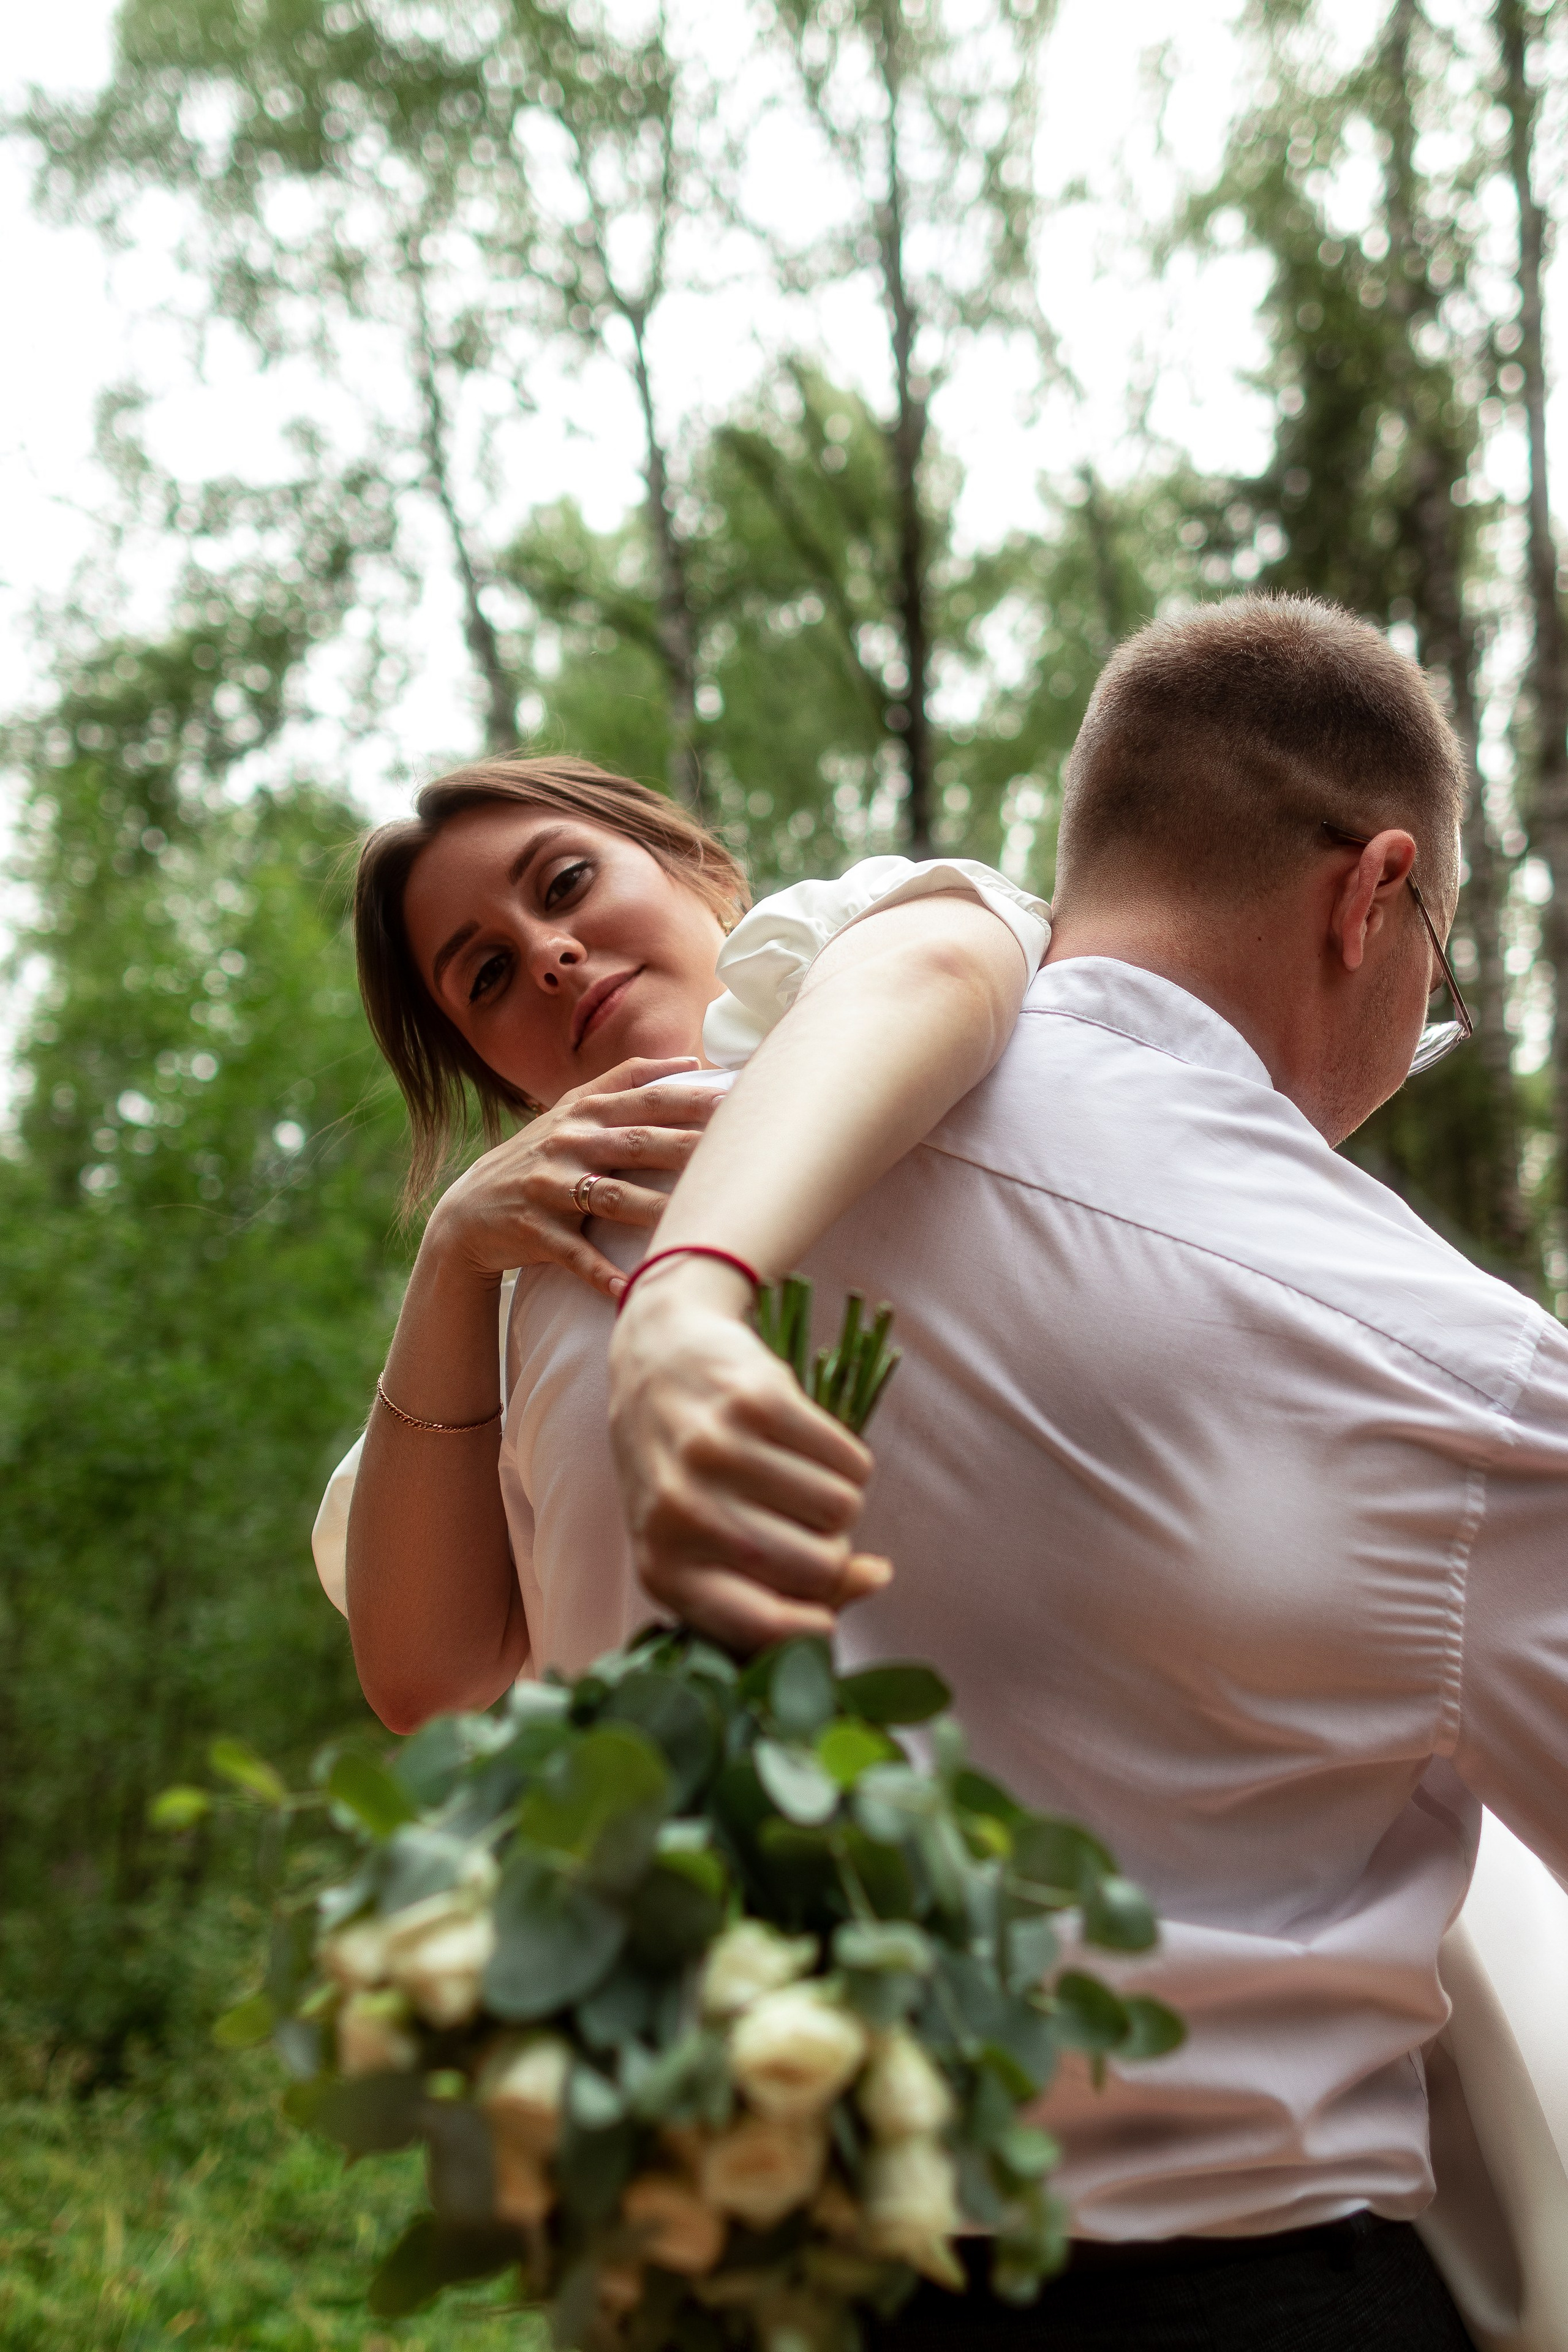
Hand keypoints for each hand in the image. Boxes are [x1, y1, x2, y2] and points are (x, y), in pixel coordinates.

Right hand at [425, 1059, 719, 1301]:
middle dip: (688, 1147)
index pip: (646, 1099)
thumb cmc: (539, 1156)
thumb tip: (690, 1063)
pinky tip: (633, 1291)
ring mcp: (551, 1187)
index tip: (735, 1100)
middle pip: (638, 1144)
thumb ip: (626, 1082)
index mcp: (585, 1112)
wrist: (469, 1210)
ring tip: (698, 1224)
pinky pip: (576, 1256)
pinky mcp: (536, 1230)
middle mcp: (569, 1144)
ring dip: (656, 1211)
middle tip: (735, 1154)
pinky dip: (604, 1274)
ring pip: (613, 1199)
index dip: (690, 1098)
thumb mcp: (572, 1110)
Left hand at [607, 1259, 891, 1650]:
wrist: (656, 1362)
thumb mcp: (709, 1547)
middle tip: (800, 1526)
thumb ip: (786, 1586)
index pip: (762, 1628)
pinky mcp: (756, 1399)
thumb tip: (876, 1576)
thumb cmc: (688, 1475)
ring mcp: (718, 1451)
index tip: (823, 1615)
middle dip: (831, 1553)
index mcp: (664, 1568)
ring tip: (798, 1481)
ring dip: (839, 1503)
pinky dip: (846, 1462)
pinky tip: (808, 1449)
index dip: (812, 1630)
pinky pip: (850, 1461)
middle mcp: (683, 1512)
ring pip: (842, 1510)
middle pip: (819, 1567)